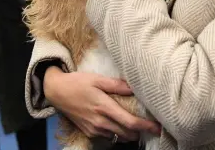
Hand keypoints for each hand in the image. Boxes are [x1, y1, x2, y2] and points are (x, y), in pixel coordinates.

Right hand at [44, 66, 160, 140]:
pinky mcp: (89, 132)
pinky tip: (120, 125)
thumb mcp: (97, 79)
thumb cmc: (78, 82)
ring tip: (137, 125)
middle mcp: (100, 122)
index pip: (129, 122)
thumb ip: (116, 85)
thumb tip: (134, 87)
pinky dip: (117, 133)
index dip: (145, 126)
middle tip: (151, 125)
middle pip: (126, 133)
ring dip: (129, 133)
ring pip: (117, 137)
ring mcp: (94, 129)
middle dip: (140, 132)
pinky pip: (108, 136)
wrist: (57, 92)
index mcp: (104, 107)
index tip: (157, 127)